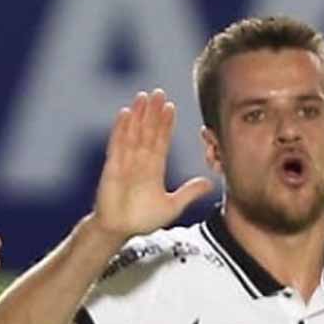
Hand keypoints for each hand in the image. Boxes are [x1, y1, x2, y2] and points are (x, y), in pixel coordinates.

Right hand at [92, 89, 213, 239]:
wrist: (119, 230)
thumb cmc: (142, 220)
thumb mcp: (172, 206)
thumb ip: (189, 193)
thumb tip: (210, 184)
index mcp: (153, 169)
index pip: (161, 141)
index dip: (166, 124)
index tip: (171, 107)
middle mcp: (139, 162)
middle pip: (148, 132)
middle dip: (153, 113)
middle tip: (159, 92)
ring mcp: (125, 162)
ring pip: (133, 133)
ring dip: (139, 115)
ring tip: (144, 96)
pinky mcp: (112, 167)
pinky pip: (117, 144)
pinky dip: (121, 129)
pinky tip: (126, 113)